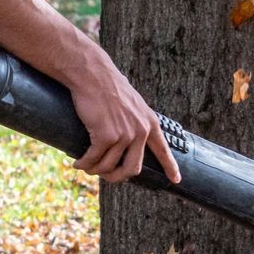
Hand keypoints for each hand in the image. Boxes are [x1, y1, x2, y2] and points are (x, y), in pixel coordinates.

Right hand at [68, 61, 181, 184]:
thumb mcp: (131, 102)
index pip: (163, 149)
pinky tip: (78, 163)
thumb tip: (127, 138)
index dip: (170, 166)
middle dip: (117, 177)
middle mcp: (140, 131)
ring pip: (109, 166)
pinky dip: (84, 164)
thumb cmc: (107, 85)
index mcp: (149, 122)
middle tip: (106, 176)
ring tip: (86, 166)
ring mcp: (123, 135)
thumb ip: (134, 120)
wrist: (92, 73)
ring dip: (95, 170)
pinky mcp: (105, 137)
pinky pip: (93, 159)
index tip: (176, 180)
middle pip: (132, 168)